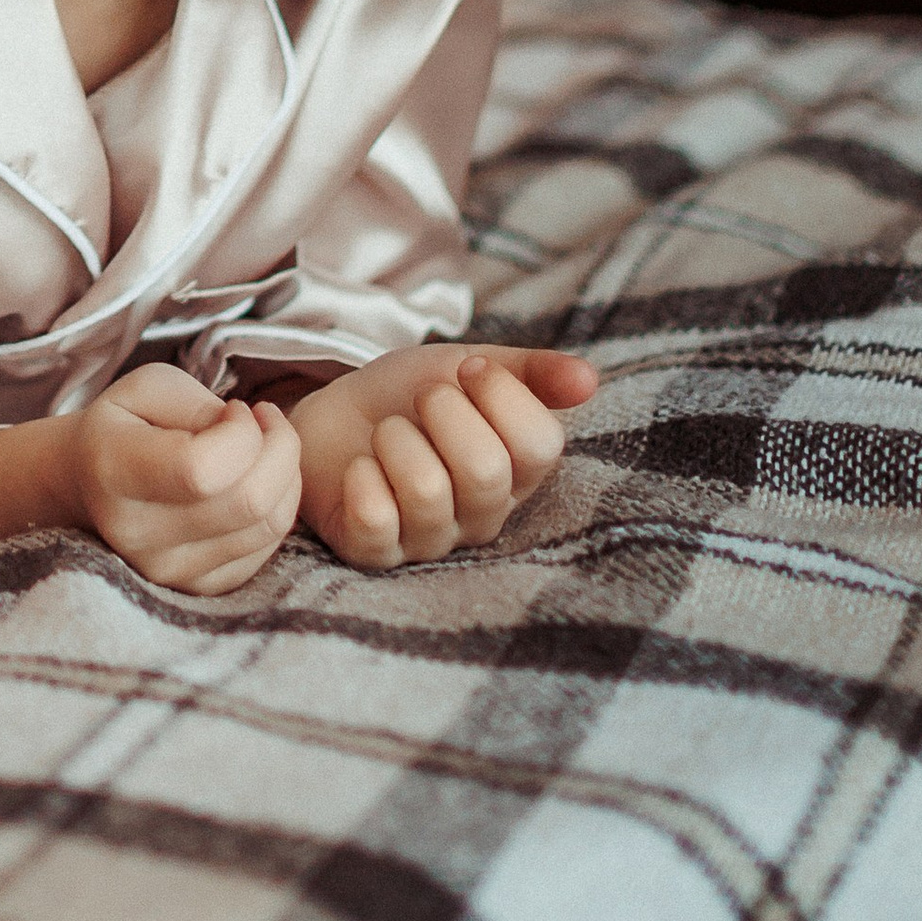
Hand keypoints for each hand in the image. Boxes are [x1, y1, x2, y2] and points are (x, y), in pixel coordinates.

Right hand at [67, 361, 305, 594]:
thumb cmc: (124, 424)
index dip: (241, 432)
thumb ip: (197, 405)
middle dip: (279, 447)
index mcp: (114, 473)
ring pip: (268, 525)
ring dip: (285, 474)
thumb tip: (250, 439)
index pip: (204, 469)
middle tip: (264, 419)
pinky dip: (280, 505)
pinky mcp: (198, 585)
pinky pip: (268, 546)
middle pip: (249, 501)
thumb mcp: (146, 388)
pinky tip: (256, 477)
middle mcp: (138, 534)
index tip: (235, 408)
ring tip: (264, 443)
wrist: (88, 483)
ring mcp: (169, 570)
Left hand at [290, 342, 597, 565]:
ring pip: (428, 491)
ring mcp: (429, 541)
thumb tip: (590, 379)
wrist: (331, 416)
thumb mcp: (468, 368)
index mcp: (516, 473)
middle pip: (486, 472)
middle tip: (423, 399)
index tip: (469, 368)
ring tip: (387, 432)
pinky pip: (376, 521)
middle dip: (443, 411)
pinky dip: (361, 477)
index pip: (541, 447)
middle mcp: (482, 516)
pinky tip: (360, 467)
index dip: (502, 394)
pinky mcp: (374, 553)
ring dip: (395, 439)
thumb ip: (531, 373)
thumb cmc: (407, 397)